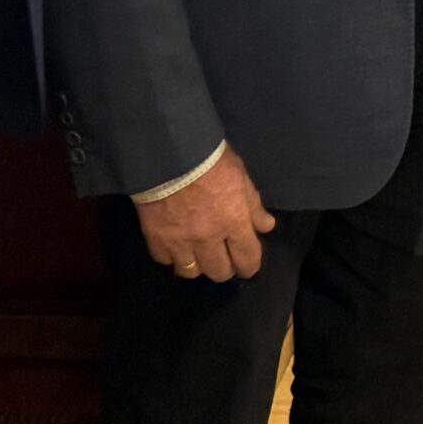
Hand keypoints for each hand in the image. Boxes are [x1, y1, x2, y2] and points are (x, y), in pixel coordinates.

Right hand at [136, 146, 276, 282]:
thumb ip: (253, 205)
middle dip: (224, 268)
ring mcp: (180, 241)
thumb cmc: (211, 158)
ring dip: (197, 265)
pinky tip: (174, 246)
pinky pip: (165, 260)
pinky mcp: (156, 239)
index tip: (247, 265)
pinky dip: (171, 256)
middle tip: (222, 258)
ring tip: (197, 254)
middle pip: (219, 272)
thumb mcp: (240, 176)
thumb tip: (266, 226)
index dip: (249, 266)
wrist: (168, 151)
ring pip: (191, 272)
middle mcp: (208, 238)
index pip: (247, 259)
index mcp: (234, 221)